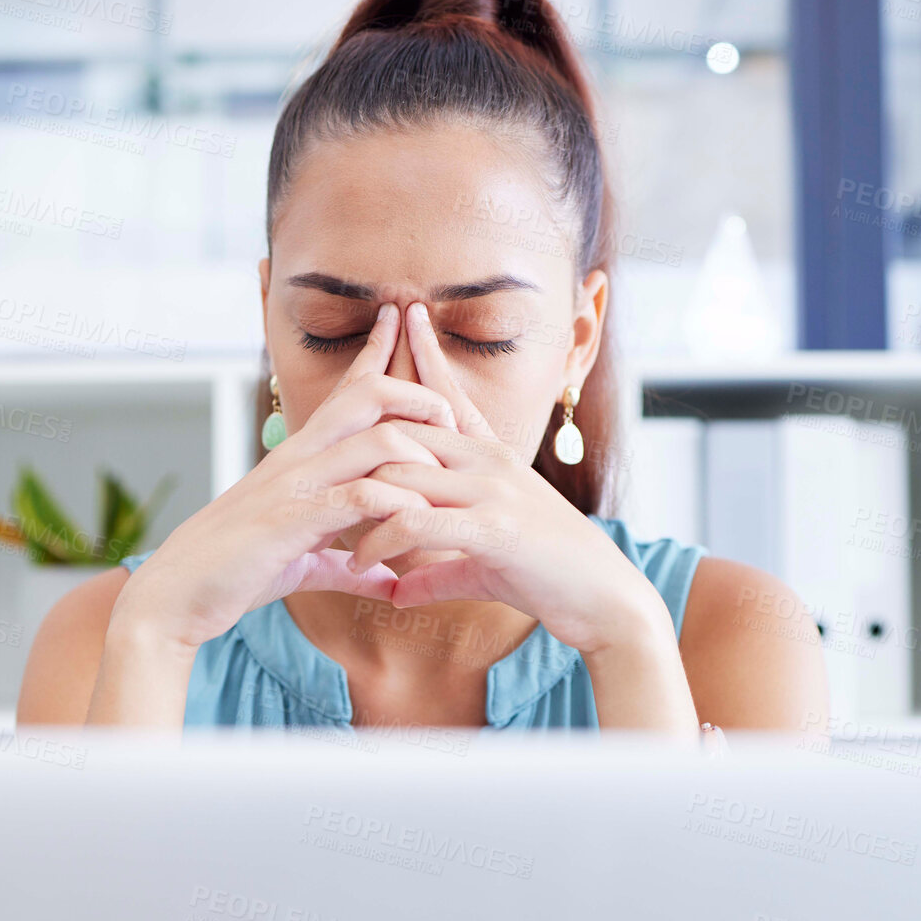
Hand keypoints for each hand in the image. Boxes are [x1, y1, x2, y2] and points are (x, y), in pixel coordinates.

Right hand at [106, 303, 465, 650]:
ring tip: (441, 487)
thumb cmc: (233, 574)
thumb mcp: (301, 563)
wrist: (175, 596)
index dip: (374, 352)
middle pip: (370, 396)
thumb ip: (345, 563)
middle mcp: (298, 459)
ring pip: (377, 441)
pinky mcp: (293, 520)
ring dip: (421, 458)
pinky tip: (414, 531)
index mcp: (299, 458)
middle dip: (420, 399)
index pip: (345, 391)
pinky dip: (397, 510)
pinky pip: (362, 497)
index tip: (398, 318)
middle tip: (451, 423)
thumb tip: (389, 581)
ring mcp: (295, 485)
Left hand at [346, 302, 665, 657]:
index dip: (426, 358)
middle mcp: (491, 464)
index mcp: (493, 460)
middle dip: (359, 443)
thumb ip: (439, 569)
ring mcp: (493, 492)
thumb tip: (397, 589)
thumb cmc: (551, 579)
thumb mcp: (485, 566)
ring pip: (403, 475)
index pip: (452, 398)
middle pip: (408, 432)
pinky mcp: (492, 528)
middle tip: (314, 473)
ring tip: (330, 534)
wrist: (606, 600)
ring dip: (359, 505)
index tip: (404, 319)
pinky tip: (359, 563)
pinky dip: (380, 541)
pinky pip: (416, 521)